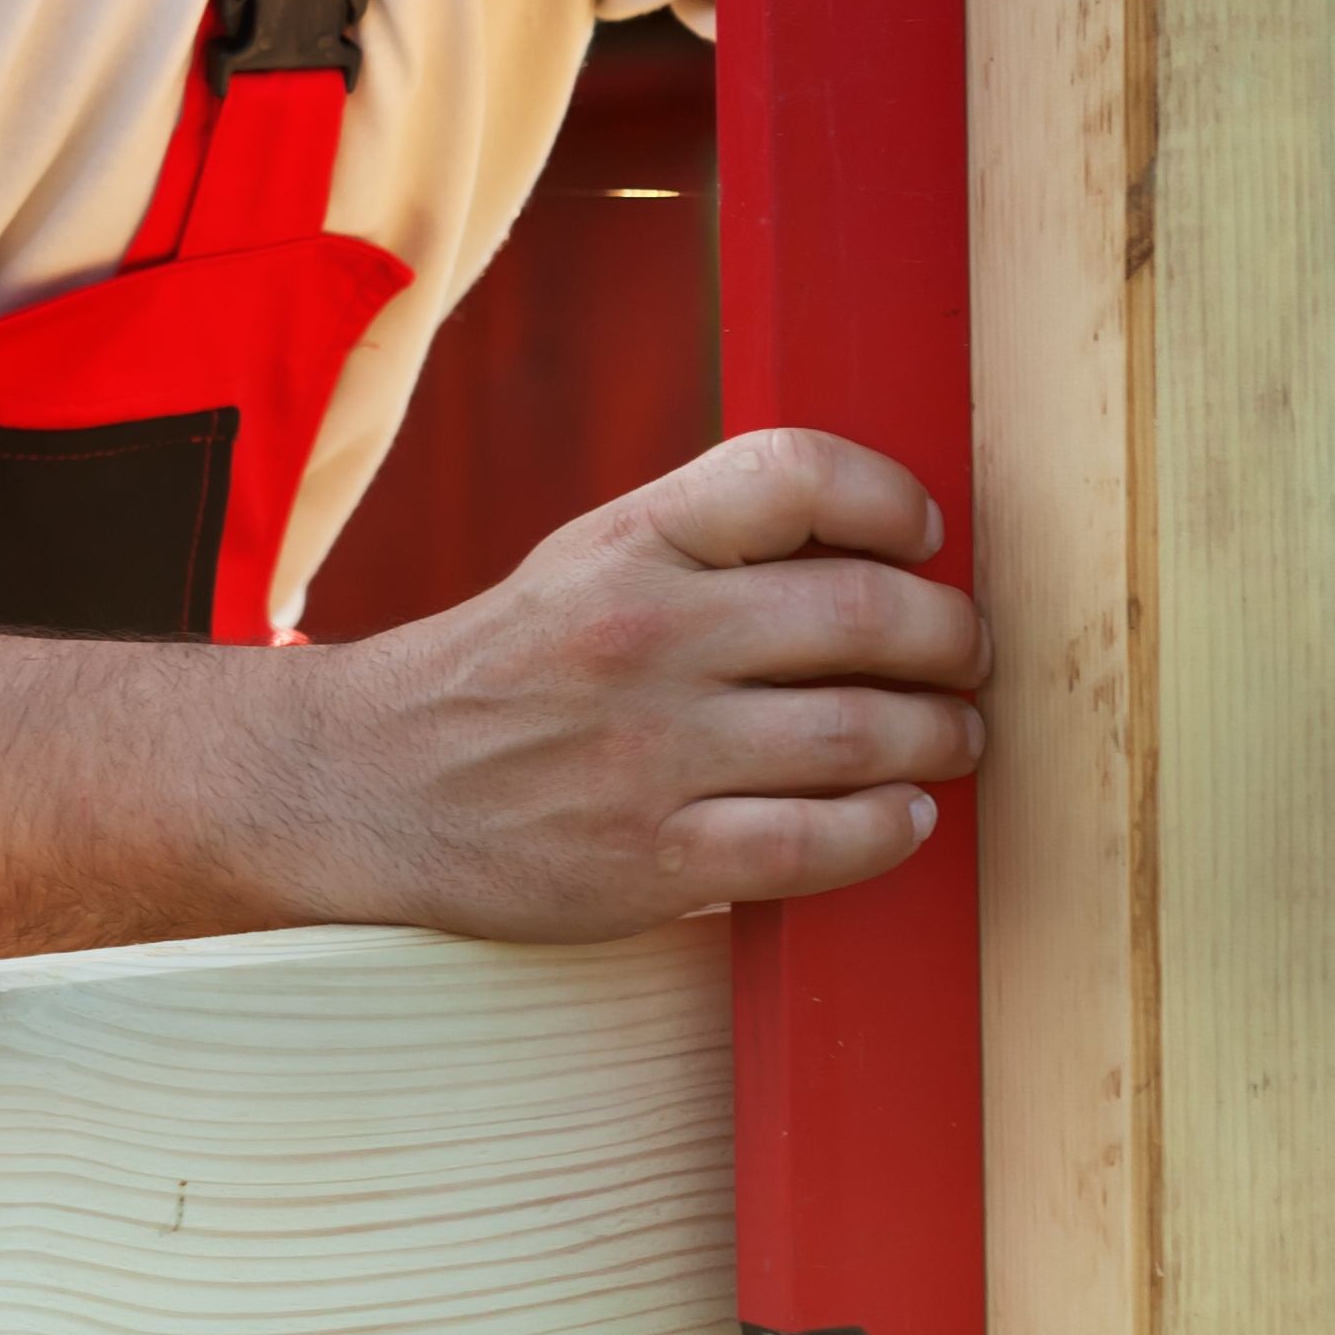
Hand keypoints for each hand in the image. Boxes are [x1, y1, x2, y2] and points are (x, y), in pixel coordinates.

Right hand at [289, 429, 987, 944]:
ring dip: (945, 736)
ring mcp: (649, 753)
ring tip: (951, 738)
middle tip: (966, 657)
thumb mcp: (584, 565)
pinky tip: (902, 814)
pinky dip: (892, 827)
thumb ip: (710, 548)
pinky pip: (825, 843)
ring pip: (867, 732)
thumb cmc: (504, 669)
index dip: (891, 499)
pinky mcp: (655, 861)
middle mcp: (642, 635)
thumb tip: (883, 551)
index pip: (795, 473)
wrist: (368, 785)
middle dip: (954, 638)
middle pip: (868, 610)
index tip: (921, 539)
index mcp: (627, 543)